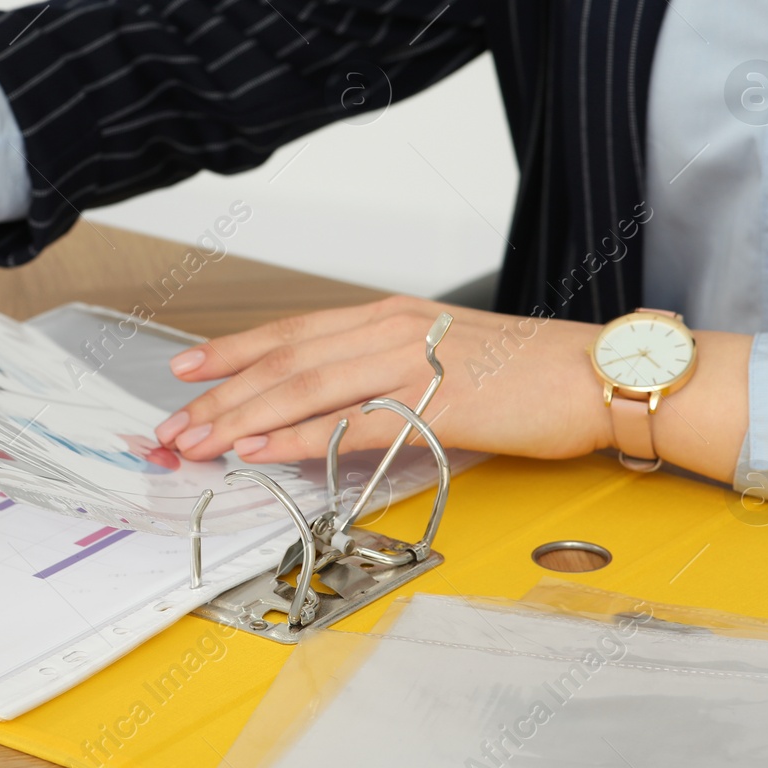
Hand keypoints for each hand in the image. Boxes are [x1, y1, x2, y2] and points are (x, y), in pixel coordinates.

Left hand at [153, 295, 750, 482]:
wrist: (596, 374)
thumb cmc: (525, 372)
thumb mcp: (442, 356)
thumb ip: (385, 372)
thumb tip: (330, 405)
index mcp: (390, 316)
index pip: (292, 333)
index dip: (232, 353)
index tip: (185, 371)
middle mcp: (392, 329)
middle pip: (285, 360)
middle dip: (220, 395)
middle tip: (171, 424)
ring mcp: (414, 363)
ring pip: (305, 388)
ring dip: (242, 418)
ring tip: (196, 442)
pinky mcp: (438, 407)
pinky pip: (352, 424)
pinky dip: (298, 439)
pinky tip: (260, 452)